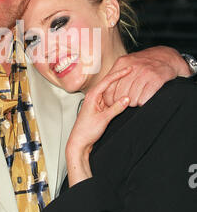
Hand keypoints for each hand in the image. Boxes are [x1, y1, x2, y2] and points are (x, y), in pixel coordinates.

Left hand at [66, 68, 130, 186]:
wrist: (79, 143)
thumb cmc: (85, 131)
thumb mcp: (103, 119)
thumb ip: (116, 108)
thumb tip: (126, 98)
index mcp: (92, 95)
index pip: (108, 80)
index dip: (119, 73)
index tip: (129, 68)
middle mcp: (94, 97)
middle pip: (109, 84)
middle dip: (121, 78)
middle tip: (132, 72)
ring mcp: (97, 103)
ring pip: (111, 92)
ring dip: (120, 88)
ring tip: (131, 81)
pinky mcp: (100, 109)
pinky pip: (111, 100)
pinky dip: (118, 97)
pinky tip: (125, 96)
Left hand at [103, 46, 189, 106]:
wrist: (166, 57)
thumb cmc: (144, 63)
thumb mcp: (128, 63)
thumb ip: (116, 75)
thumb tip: (104, 92)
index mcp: (122, 62)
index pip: (109, 87)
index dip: (109, 99)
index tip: (113, 103)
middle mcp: (132, 66)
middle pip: (120, 95)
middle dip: (123, 101)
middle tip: (128, 101)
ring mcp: (145, 72)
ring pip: (132, 99)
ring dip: (134, 102)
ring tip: (137, 98)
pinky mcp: (156, 79)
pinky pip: (144, 99)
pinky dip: (143, 101)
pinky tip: (145, 97)